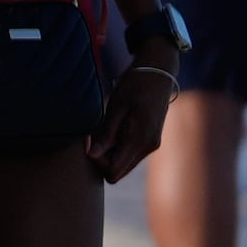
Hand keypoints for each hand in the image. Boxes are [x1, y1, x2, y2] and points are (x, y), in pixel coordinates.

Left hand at [90, 59, 178, 183]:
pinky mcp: (149, 141)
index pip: (114, 171)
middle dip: (101, 158)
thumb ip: (106, 134)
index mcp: (140, 140)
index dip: (97, 160)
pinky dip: (116, 147)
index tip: (88, 141)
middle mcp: (148, 147)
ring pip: (123, 164)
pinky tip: (111, 129)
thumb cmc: (135, 86)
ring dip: (108, 152)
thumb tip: (92, 156)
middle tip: (91, 136)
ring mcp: (151, 146)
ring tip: (102, 130)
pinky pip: (129, 154)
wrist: (158, 75)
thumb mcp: (116, 107)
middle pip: (118, 171)